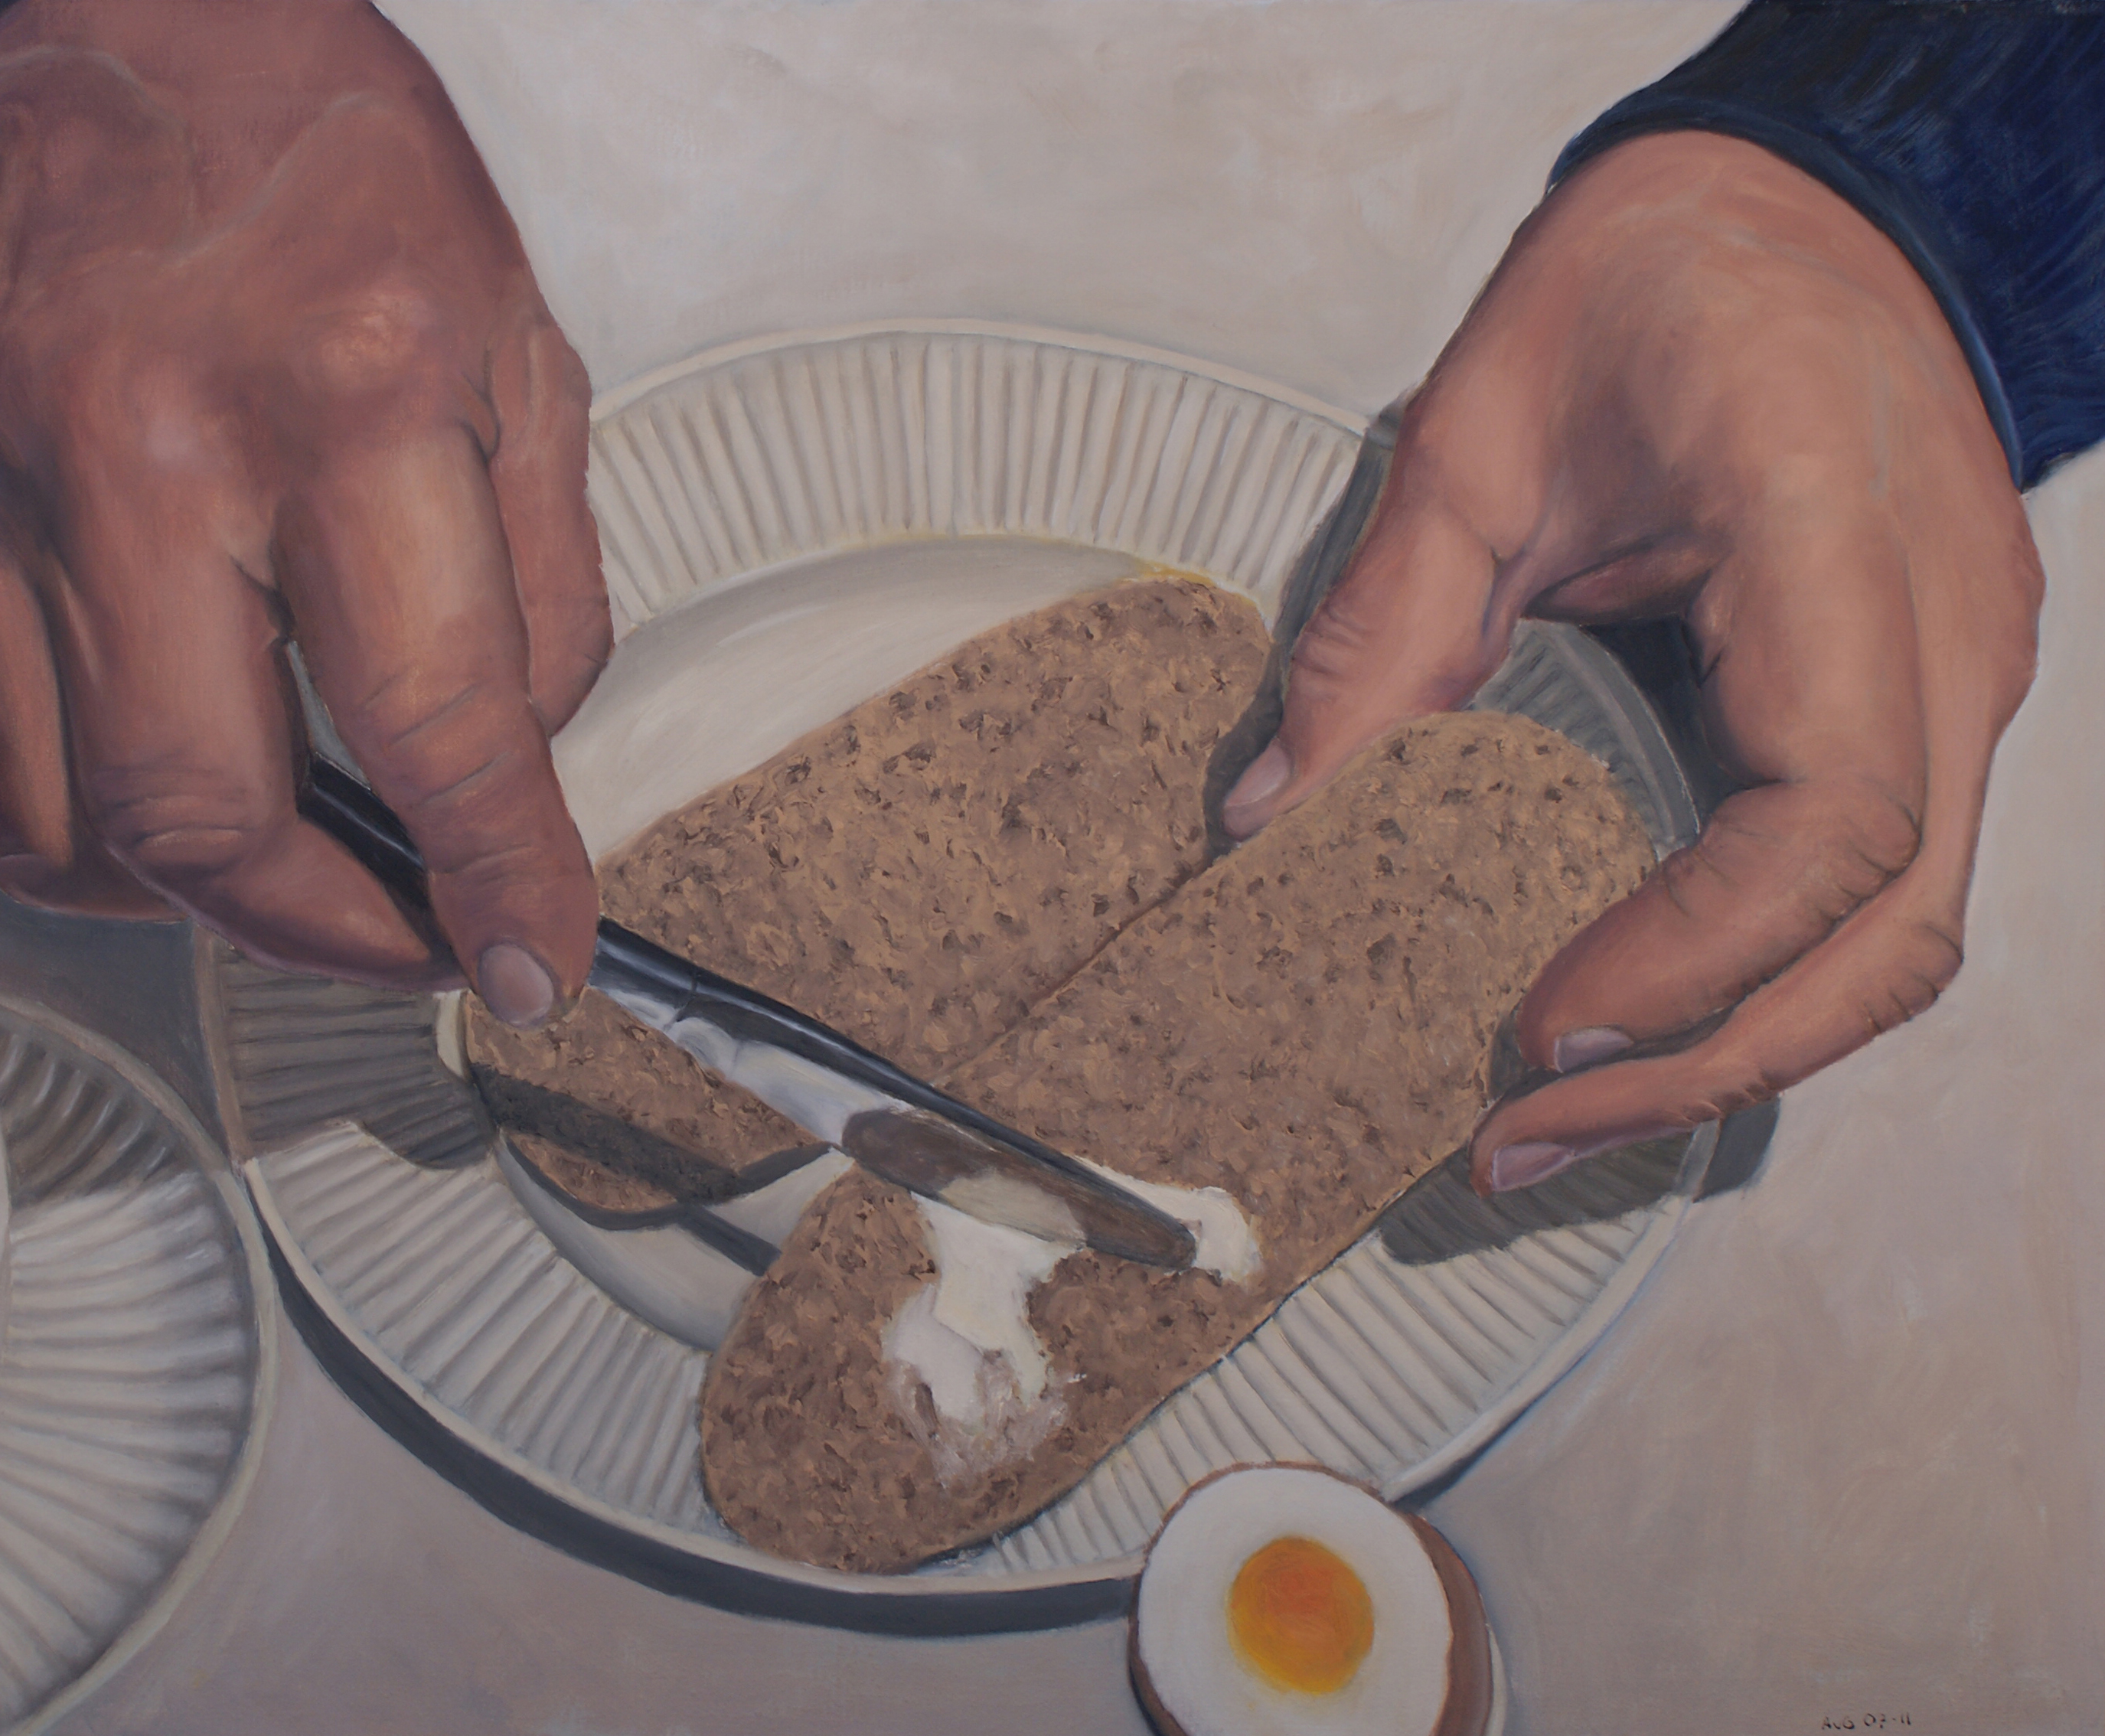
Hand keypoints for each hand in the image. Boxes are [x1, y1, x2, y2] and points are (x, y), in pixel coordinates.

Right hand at [0, 0, 606, 1023]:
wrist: (120, 5)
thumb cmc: (333, 170)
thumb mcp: (521, 357)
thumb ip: (542, 599)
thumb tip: (515, 789)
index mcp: (336, 400)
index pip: (431, 729)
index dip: (496, 886)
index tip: (531, 962)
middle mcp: (123, 446)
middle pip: (199, 820)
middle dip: (321, 928)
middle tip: (400, 925)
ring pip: (51, 822)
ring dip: (182, 889)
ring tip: (275, 844)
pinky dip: (48, 814)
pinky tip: (135, 763)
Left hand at [1220, 133, 2040, 1190]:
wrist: (1792, 211)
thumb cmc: (1646, 284)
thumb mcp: (1473, 428)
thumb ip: (1379, 630)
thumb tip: (1266, 822)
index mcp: (1832, 536)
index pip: (1829, 821)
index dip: (1693, 957)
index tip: (1539, 1025)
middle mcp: (1943, 628)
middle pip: (1890, 935)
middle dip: (1704, 1062)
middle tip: (1515, 1134)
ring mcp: (1962, 673)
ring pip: (1900, 940)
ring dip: (1735, 1048)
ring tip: (1553, 1112)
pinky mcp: (1932, 700)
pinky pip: (1875, 888)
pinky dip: (1759, 977)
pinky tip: (1634, 1021)